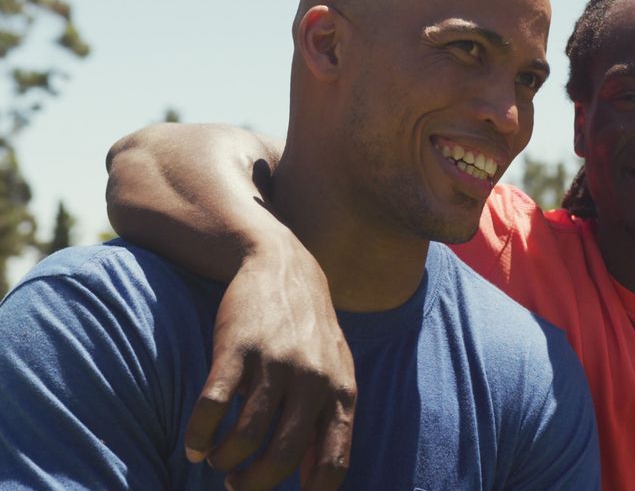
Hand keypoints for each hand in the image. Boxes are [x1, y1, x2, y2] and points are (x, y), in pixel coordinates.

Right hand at [184, 243, 356, 489]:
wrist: (280, 264)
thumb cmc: (308, 329)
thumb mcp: (334, 370)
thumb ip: (329, 420)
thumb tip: (317, 479)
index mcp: (340, 391)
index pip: (334, 460)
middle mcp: (312, 380)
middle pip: (283, 456)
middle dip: (256, 484)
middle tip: (237, 486)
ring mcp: (275, 363)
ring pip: (247, 435)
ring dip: (226, 460)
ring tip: (217, 462)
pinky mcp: (237, 348)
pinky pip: (214, 405)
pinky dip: (201, 434)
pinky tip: (195, 444)